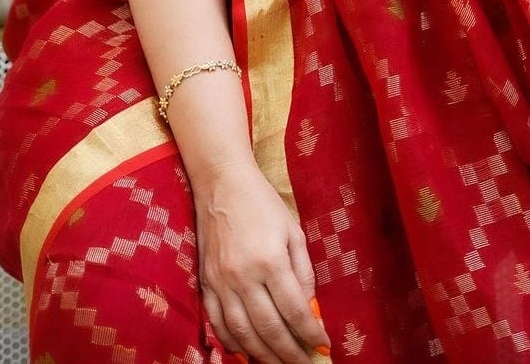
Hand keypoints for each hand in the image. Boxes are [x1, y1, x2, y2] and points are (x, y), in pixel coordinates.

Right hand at [194, 161, 330, 362]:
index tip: (324, 346)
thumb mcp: (293, 231)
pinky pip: (217, 323)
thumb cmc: (262, 203)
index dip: (311, 333)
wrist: (222, 183)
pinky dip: (231, 343)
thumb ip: (303, 271)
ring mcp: (221, 282)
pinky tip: (246, 352)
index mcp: (270, 261)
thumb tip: (310, 308)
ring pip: (242, 333)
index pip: (294, 311)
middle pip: (269, 329)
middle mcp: (244, 276)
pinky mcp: (205, 282)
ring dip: (263, 355)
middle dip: (290, 354)